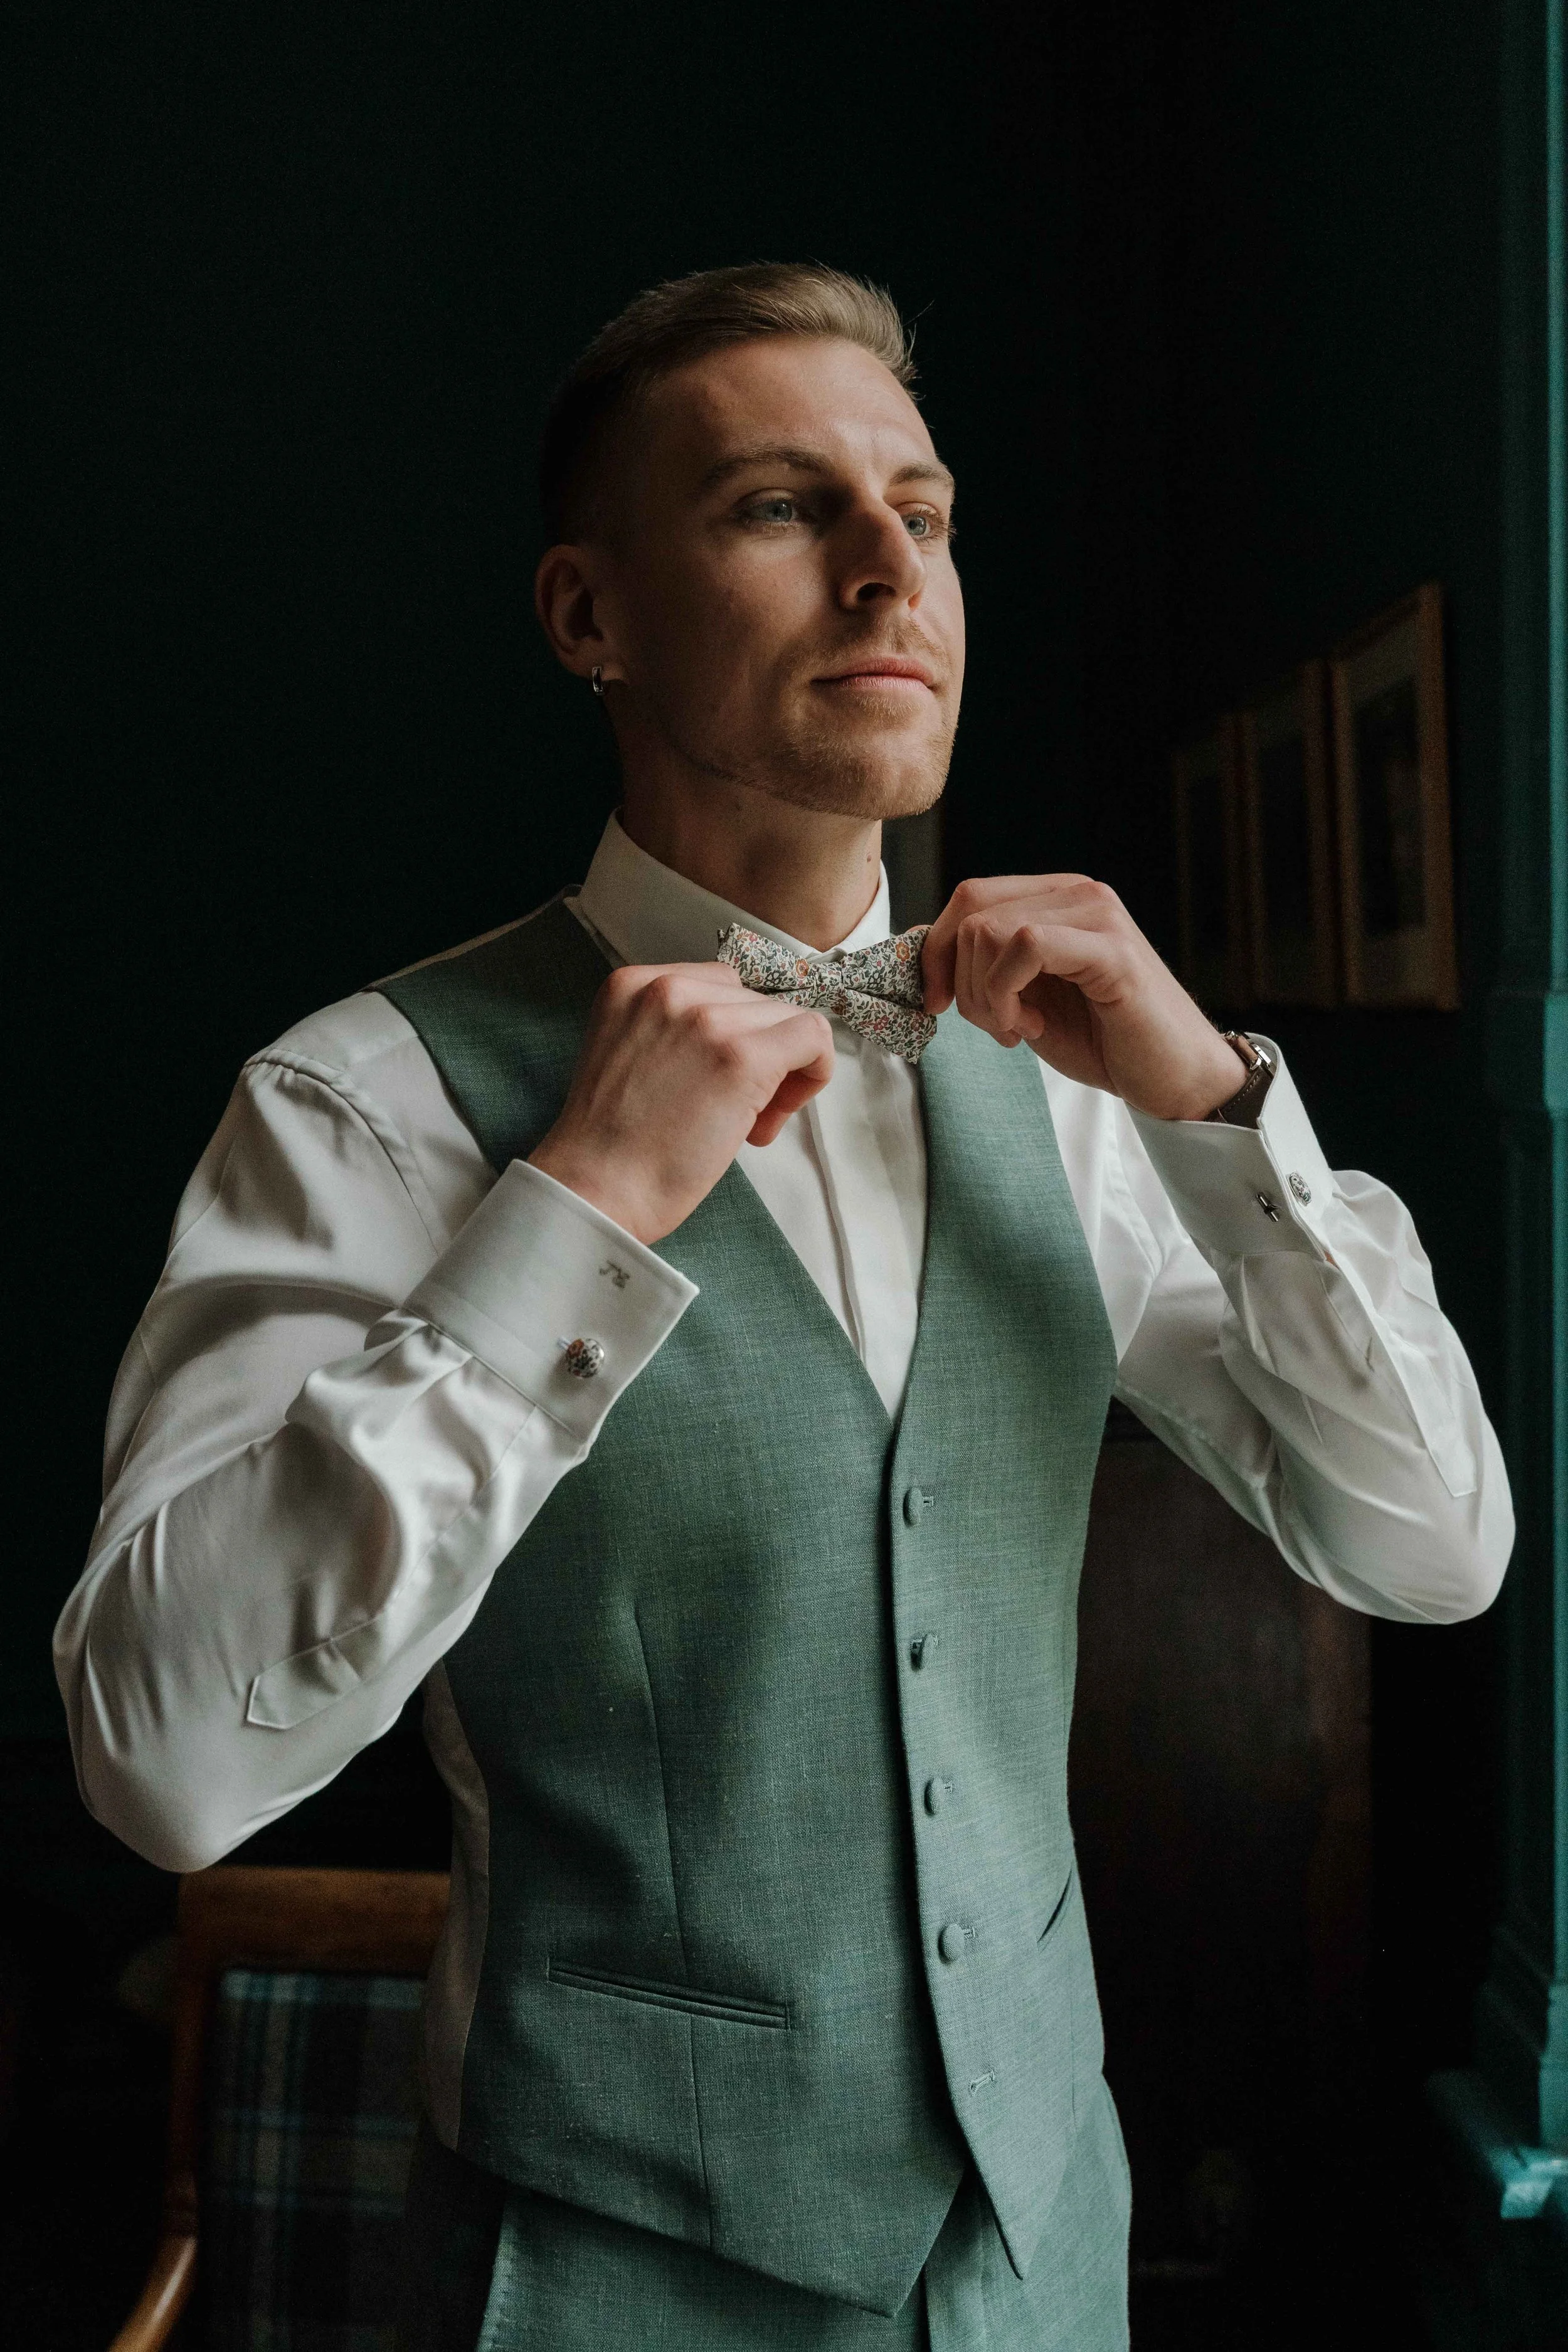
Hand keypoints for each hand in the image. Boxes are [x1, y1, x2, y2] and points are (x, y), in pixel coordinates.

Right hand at [528, 964, 834, 1243]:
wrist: (594, 1191)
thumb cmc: (612, 1147)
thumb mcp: (631, 1056)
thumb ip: (676, 1032)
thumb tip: (746, 1036)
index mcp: (632, 984)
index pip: (719, 986)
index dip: (732, 1033)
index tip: (720, 1081)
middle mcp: (667, 989)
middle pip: (754, 1002)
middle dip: (758, 1055)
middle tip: (737, 1116)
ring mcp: (706, 1019)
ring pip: (786, 1020)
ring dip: (781, 1073)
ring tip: (747, 1126)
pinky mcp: (741, 1056)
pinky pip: (812, 1038)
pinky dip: (813, 1072)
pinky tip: (776, 1116)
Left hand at [922, 875, 1245, 1119]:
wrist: (1175, 1079)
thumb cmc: (1105, 1040)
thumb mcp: (1026, 999)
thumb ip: (987, 968)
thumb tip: (922, 952)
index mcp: (1058, 900)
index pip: (971, 897)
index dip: (935, 950)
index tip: (937, 1003)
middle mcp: (1078, 893)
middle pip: (972, 912)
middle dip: (962, 981)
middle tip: (997, 1026)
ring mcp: (1098, 915)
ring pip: (990, 929)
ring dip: (987, 995)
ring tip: (1021, 1028)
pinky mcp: (1112, 950)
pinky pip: (1026, 945)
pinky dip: (1007, 994)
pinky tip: (1032, 1026)